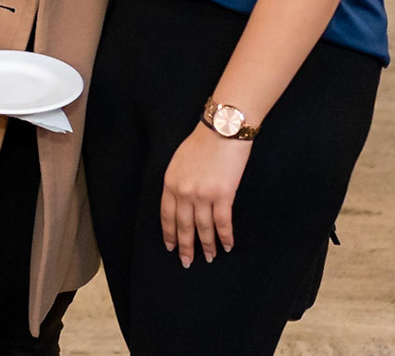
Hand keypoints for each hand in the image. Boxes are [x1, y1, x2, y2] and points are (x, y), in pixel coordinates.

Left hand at [160, 125, 252, 265]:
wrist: (221, 131)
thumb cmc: (201, 143)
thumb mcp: (179, 162)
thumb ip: (177, 182)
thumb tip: (181, 200)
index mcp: (170, 182)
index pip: (166, 214)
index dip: (169, 233)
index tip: (170, 247)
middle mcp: (183, 192)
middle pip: (183, 225)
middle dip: (185, 246)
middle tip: (187, 262)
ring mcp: (202, 195)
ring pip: (203, 228)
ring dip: (207, 246)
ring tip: (210, 258)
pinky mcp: (222, 195)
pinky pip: (222, 222)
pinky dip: (225, 236)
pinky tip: (228, 246)